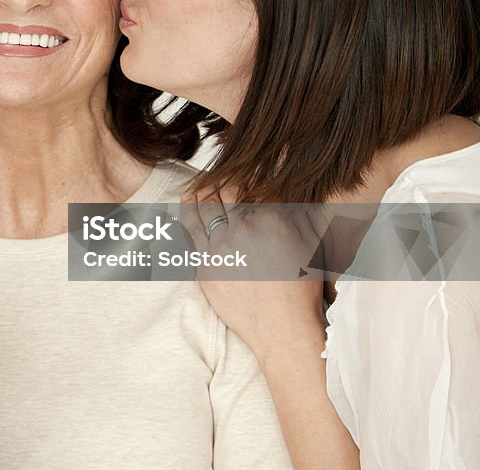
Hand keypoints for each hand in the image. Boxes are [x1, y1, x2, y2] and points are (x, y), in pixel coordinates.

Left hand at [180, 188, 325, 361]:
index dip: (244, 175)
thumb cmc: (302, 290)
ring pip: (202, 209)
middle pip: (222, 194)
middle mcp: (241, 229)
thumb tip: (295, 194)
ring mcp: (219, 247)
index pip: (250, 186)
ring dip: (198, 192)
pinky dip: (186, 213)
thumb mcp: (312, 245)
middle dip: (218, 180)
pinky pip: (190, 231)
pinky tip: (185, 204)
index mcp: (270, 219)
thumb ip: (301, 216)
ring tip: (195, 184)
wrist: (282, 329)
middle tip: (214, 174)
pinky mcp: (204, 266)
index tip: (241, 169)